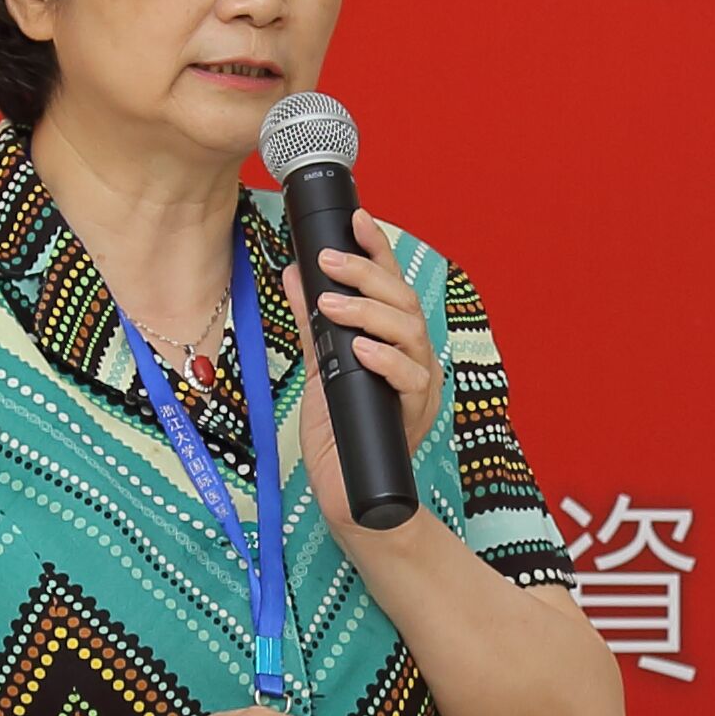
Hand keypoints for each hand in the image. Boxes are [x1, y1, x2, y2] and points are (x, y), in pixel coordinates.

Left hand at [290, 213, 448, 531]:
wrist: (352, 497)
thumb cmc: (342, 435)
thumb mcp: (322, 367)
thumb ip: (313, 322)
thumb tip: (295, 273)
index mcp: (396, 341)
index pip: (391, 284)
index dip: (377, 249)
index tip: (356, 218)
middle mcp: (415, 357)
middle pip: (403, 301)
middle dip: (366, 275)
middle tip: (327, 262)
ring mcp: (419, 386)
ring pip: (410, 333)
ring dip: (370, 313)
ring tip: (332, 305)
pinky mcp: (414, 415)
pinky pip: (410, 379)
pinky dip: (385, 360)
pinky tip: (361, 349)